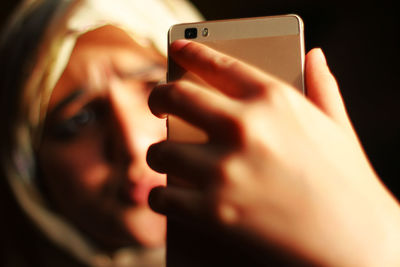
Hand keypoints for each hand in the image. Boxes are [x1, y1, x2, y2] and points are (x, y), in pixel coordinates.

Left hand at [147, 40, 399, 266]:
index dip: (192, 51)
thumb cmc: (347, 182)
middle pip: (176, 96)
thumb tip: (315, 55)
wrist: (356, 242)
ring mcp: (225, 171)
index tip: (178, 48)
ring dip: (161, 154)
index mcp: (273, 100)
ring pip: (160, 150)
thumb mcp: (337, 126)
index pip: (218, 63)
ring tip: (168, 158)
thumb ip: (323, 86)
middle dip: (159, 97)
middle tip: (159, 104)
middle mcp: (244, 128)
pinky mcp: (212, 212)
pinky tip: (171, 195)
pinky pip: (162, 196)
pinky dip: (161, 196)